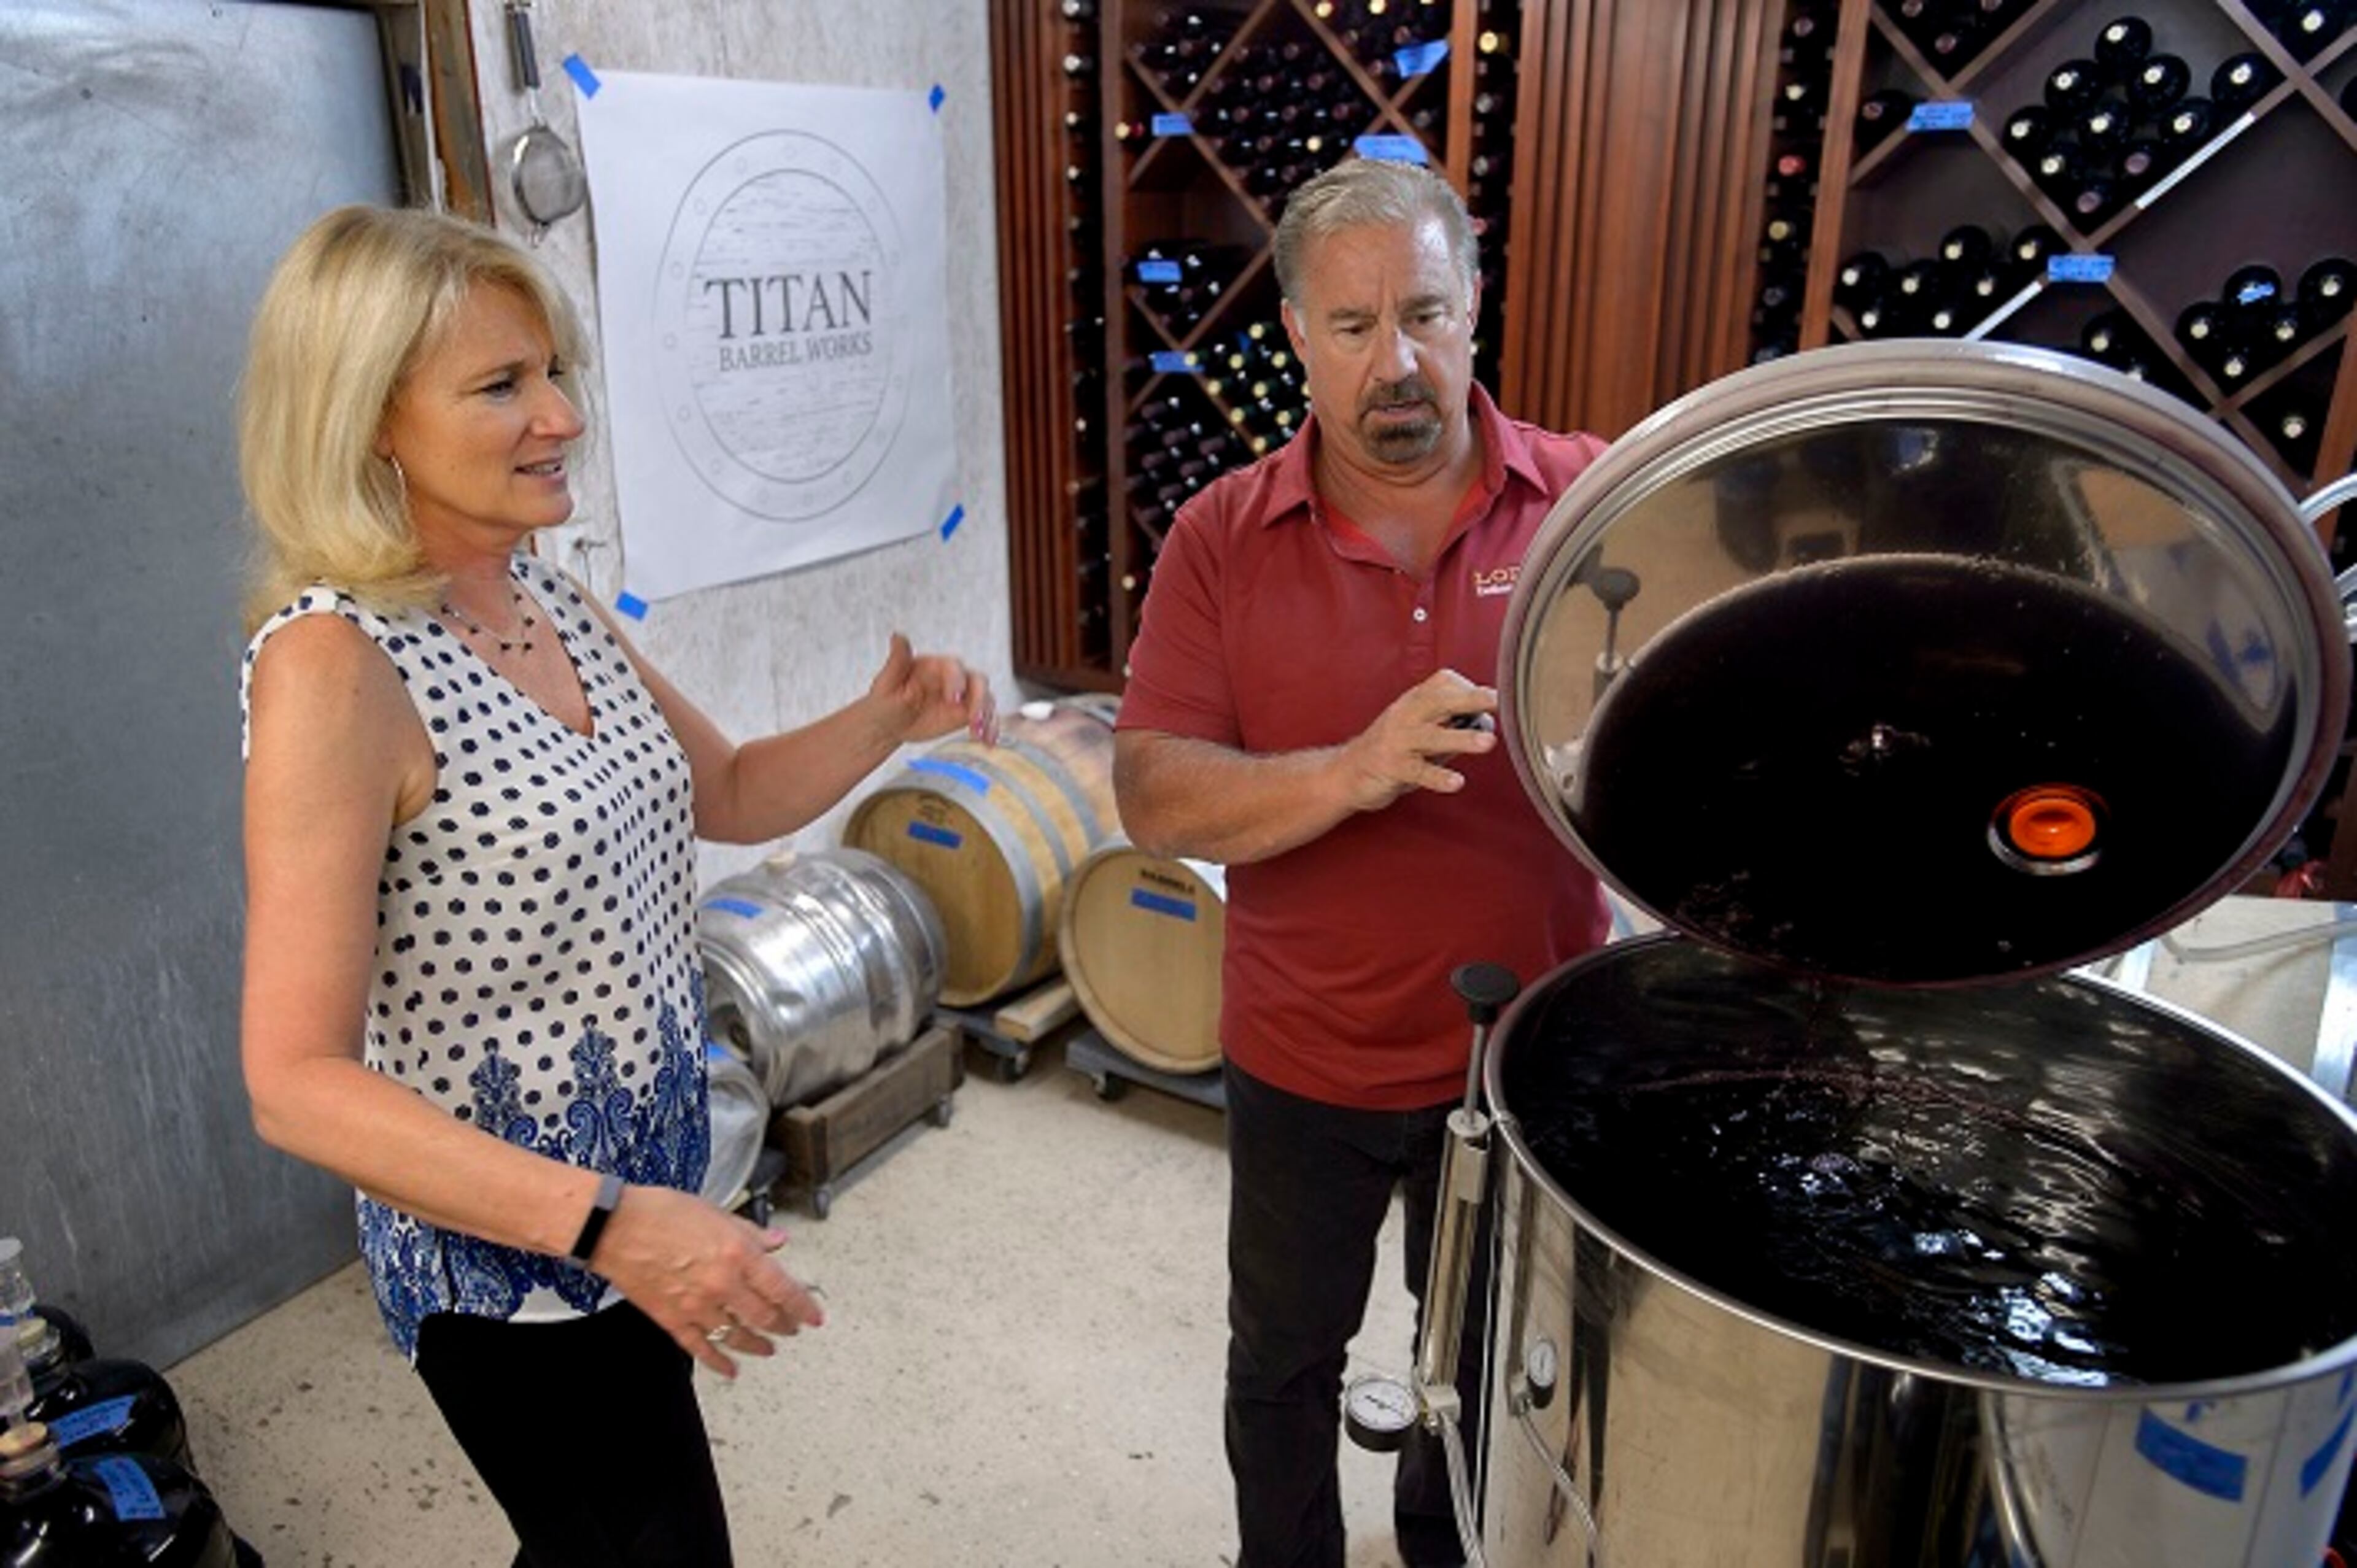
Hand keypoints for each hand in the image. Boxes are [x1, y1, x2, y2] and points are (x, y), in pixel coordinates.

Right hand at [586, 1184, 826, 1376]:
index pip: (782, 1288)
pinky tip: (730, 1369)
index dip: (803, 1306)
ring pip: (737, 1335)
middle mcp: (723, 1284)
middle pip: (764, 1316)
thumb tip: (778, 1242)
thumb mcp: (716, 1213)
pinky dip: (718, 1362)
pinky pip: (700, 1348)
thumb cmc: (662, 1212)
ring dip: (757, 1345)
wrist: (616, 1227)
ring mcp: (697, 1306)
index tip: (814, 1316)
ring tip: (768, 1348)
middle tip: (792, 1329)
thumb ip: (751, 1232)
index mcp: (738, 1253)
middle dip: (783, 1325)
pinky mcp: (672, 1320)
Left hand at [869, 632, 998, 746]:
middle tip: (975, 719)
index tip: (953, 699)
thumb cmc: (886, 700)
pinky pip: (985, 718)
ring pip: (986, 699)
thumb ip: (897, 661)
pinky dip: (990, 729)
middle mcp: (953, 678)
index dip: (957, 681)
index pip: (954, 667)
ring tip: (980, 734)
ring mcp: (963, 695)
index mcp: (935, 666)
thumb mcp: (887, 682)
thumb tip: (898, 636)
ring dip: (988, 716)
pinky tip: (988, 741)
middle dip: (980, 699)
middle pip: (977, 681)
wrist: (888, 724)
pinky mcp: (967, 713)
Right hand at [1335, 668, 1498, 811]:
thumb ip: (1452, 729)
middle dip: (1469, 699)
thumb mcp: (1422, 733)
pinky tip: (1456, 782)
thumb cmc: (1392, 749)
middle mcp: (1405, 716)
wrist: (1345, 773)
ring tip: (1487, 743)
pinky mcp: (1391, 767)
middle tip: (1496, 701)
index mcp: (1413, 702)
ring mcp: (1397, 741)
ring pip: (1431, 736)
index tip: (1490, 701)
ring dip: (1461, 738)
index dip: (1468, 688)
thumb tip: (1487, 726)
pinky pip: (1418, 771)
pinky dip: (1438, 776)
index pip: (1443, 682)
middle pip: (1438, 700)